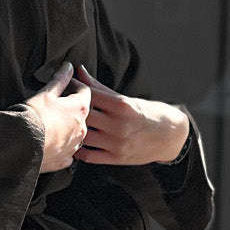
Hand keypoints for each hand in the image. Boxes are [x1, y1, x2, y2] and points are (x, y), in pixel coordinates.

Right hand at [23, 62, 91, 172]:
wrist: (21, 145)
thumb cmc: (33, 116)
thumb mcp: (45, 93)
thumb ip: (59, 79)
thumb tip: (67, 67)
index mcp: (80, 109)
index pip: (85, 92)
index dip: (75, 85)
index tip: (66, 84)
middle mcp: (82, 129)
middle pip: (83, 114)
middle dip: (72, 108)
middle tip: (57, 104)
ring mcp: (74, 146)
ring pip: (76, 134)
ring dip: (68, 128)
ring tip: (52, 125)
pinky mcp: (63, 160)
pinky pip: (67, 152)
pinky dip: (61, 147)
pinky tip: (51, 143)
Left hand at [73, 66, 189, 165]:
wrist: (170, 136)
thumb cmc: (147, 113)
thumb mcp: (126, 99)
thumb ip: (100, 88)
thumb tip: (79, 71)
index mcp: (122, 105)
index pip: (89, 95)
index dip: (74, 90)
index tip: (64, 87)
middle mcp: (119, 125)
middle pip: (84, 116)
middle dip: (70, 110)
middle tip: (59, 107)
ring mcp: (117, 143)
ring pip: (84, 136)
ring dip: (73, 131)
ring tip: (64, 126)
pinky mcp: (117, 158)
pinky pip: (90, 156)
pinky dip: (79, 150)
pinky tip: (75, 143)